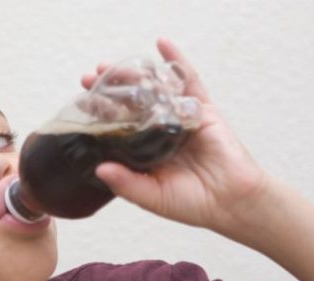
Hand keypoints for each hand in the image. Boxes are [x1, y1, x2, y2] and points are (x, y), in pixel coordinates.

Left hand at [83, 38, 269, 233]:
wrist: (231, 203)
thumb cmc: (191, 203)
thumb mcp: (151, 197)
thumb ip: (126, 184)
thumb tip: (99, 168)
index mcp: (143, 152)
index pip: (117, 127)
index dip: (100, 114)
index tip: (82, 102)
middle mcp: (158, 133)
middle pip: (131, 104)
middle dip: (110, 90)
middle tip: (90, 78)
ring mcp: (179, 119)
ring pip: (154, 91)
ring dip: (133, 74)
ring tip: (111, 65)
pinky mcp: (202, 111)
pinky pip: (188, 81)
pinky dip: (176, 61)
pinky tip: (162, 43)